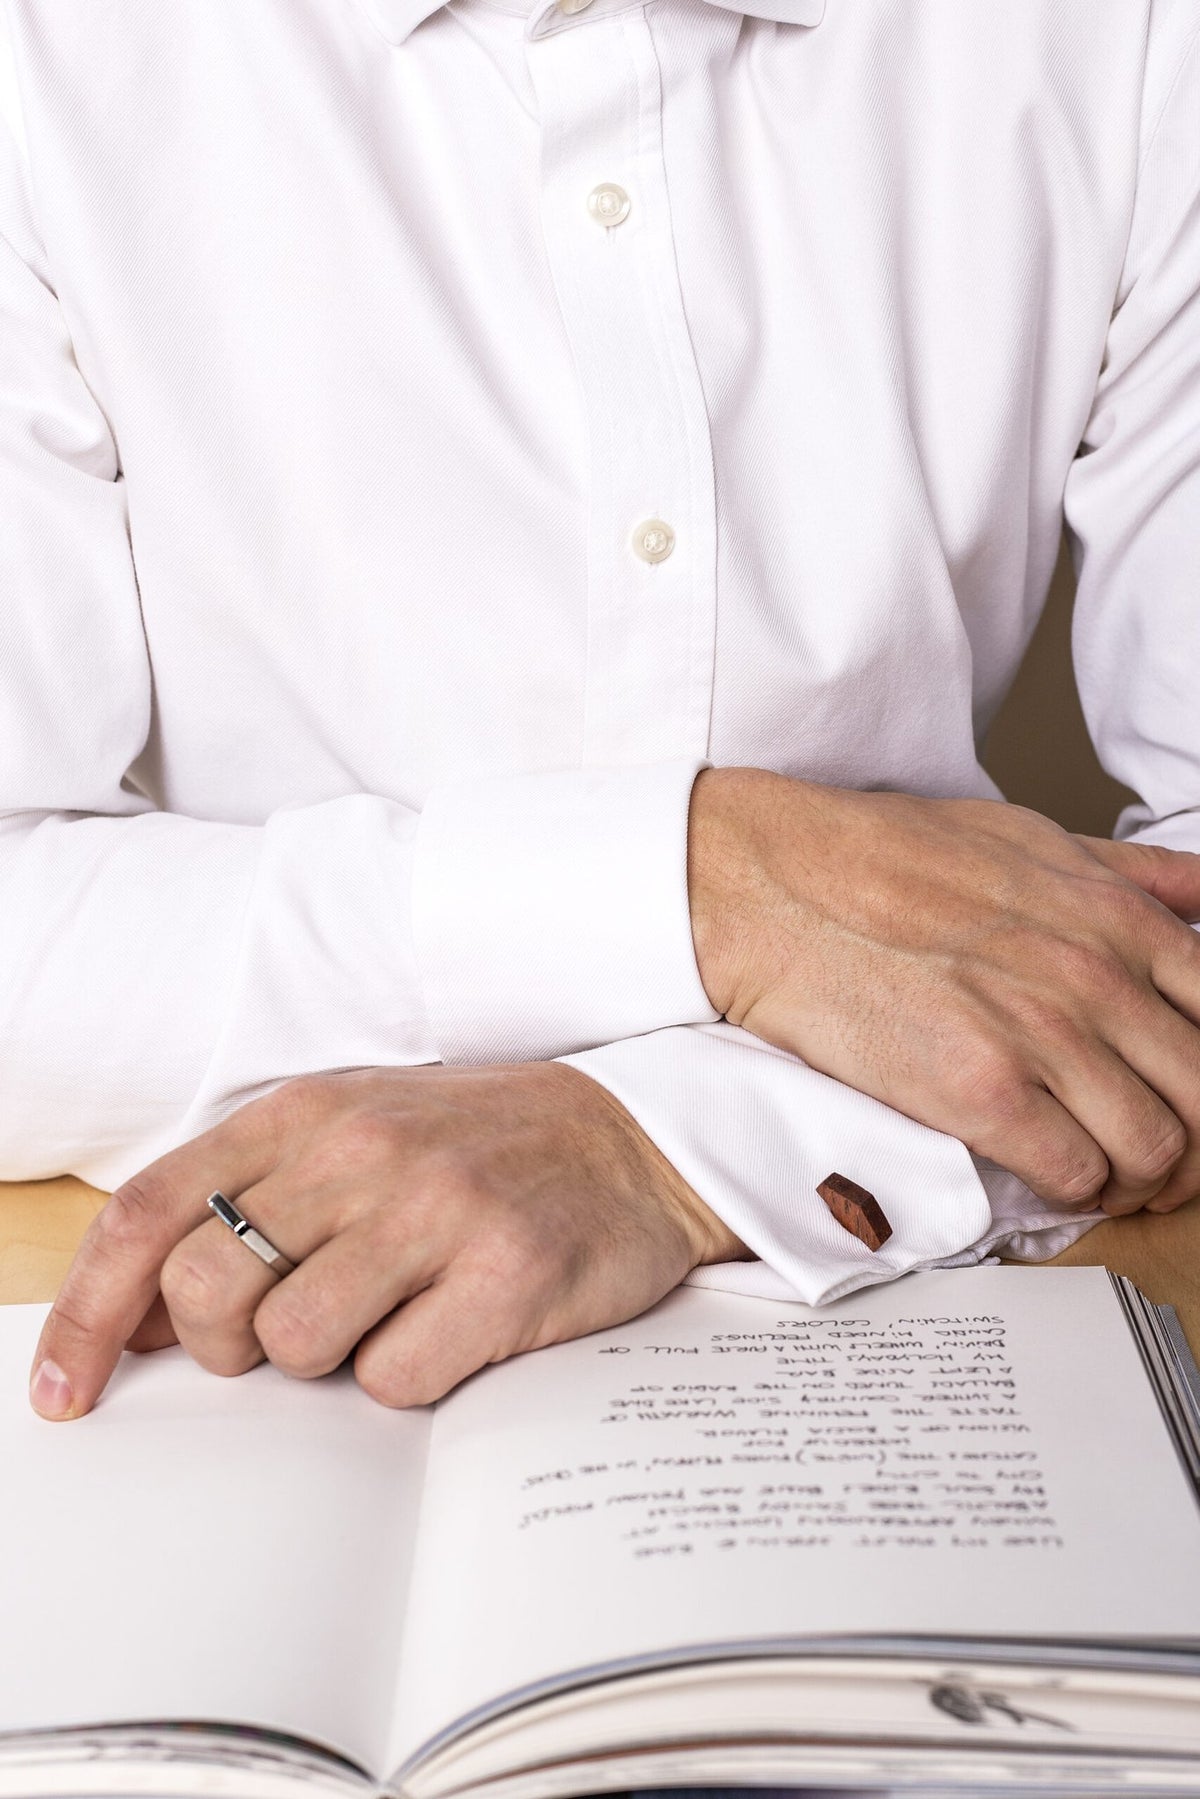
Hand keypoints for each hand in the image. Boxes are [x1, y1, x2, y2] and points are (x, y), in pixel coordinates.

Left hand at [28, 1063, 747, 1420]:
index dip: (88, 1314)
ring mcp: (437, 1209)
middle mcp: (363, 1149)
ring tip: (386, 1320)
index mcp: (306, 1111)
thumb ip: (246, 1202)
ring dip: (326, 1361)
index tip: (66, 1392)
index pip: (150, 1212)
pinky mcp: (507, 1276)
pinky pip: (395, 1380)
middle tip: (279, 1341)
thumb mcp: (352, 1137)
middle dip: (224, 1346)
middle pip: (207, 1290)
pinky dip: (408, 1380)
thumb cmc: (479, 1148)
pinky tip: (450, 1333)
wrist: (636, 1139)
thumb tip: (140, 1319)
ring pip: (295, 1343)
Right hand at [688, 768, 1199, 1217]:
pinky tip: (1046, 1174)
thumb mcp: (1032, 837)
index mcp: (1118, 918)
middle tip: (1156, 1161)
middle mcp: (1096, 977)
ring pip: (1155, 1150)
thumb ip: (1130, 872)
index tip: (1187, 1098)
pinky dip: (1072, 1191)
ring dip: (1136, 1179)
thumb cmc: (885, 857)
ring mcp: (1043, 1035)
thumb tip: (1199, 895)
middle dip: (1193, 1147)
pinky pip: (1074, 1174)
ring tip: (1103, 1176)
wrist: (779, 884)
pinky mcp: (980, 1091)